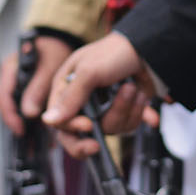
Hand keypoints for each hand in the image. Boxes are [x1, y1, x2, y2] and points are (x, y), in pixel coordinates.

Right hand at [0, 34, 73, 136]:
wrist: (62, 39)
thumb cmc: (54, 48)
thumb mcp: (48, 66)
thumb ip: (38, 88)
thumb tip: (28, 113)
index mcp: (11, 69)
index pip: (3, 97)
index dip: (10, 116)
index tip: (20, 130)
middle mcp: (12, 79)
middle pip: (10, 106)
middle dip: (18, 125)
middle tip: (28, 143)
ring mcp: (20, 84)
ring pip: (19, 109)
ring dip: (27, 125)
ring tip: (36, 143)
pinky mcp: (30, 90)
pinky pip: (29, 107)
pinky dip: (36, 119)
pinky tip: (46, 132)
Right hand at [39, 31, 158, 156]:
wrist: (148, 48)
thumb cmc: (114, 52)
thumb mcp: (89, 72)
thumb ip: (70, 97)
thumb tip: (48, 121)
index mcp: (66, 89)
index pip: (59, 121)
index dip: (71, 128)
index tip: (88, 125)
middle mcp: (83, 102)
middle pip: (79, 135)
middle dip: (90, 140)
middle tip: (96, 146)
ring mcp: (103, 109)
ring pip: (110, 129)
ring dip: (125, 109)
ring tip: (132, 88)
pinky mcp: (123, 111)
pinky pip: (127, 126)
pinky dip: (138, 112)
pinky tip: (141, 97)